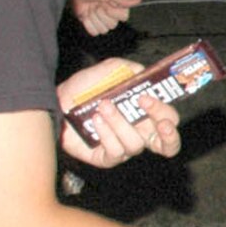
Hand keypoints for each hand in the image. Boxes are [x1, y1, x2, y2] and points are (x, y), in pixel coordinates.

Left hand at [56, 61, 182, 167]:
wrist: (55, 103)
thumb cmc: (83, 90)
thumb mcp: (107, 71)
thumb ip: (127, 68)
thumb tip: (143, 71)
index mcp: (145, 114)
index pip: (169, 120)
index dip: (166, 113)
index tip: (147, 98)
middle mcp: (139, 134)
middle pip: (168, 145)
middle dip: (168, 134)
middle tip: (154, 119)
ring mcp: (124, 148)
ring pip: (136, 144)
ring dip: (120, 123)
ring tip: (103, 106)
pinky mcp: (107, 158)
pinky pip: (115, 151)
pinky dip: (106, 134)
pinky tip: (95, 120)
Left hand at [70, 0, 138, 36]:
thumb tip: (138, 0)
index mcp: (117, 7)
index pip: (123, 18)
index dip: (113, 12)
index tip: (106, 3)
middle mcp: (110, 15)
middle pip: (112, 26)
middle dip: (101, 15)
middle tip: (95, 4)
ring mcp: (100, 20)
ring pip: (103, 30)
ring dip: (94, 19)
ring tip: (89, 8)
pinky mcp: (90, 23)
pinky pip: (93, 32)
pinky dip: (88, 25)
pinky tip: (85, 15)